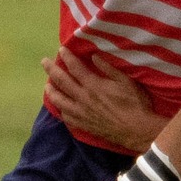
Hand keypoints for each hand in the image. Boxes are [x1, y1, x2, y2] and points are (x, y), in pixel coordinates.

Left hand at [42, 50, 162, 151]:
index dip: (67, 57)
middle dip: (51, 70)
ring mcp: (81, 113)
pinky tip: (60, 108)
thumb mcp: (126, 81)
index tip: (61, 50)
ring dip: (51, 91)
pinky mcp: (84, 125)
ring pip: (60, 101)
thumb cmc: (135, 104)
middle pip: (62, 82)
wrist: (136, 130)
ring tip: (47, 85)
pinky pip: (67, 117)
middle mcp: (83, 98)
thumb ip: (109, 68)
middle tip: (44, 62)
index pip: (75, 68)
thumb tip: (94, 56)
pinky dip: (61, 111)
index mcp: (93, 85)